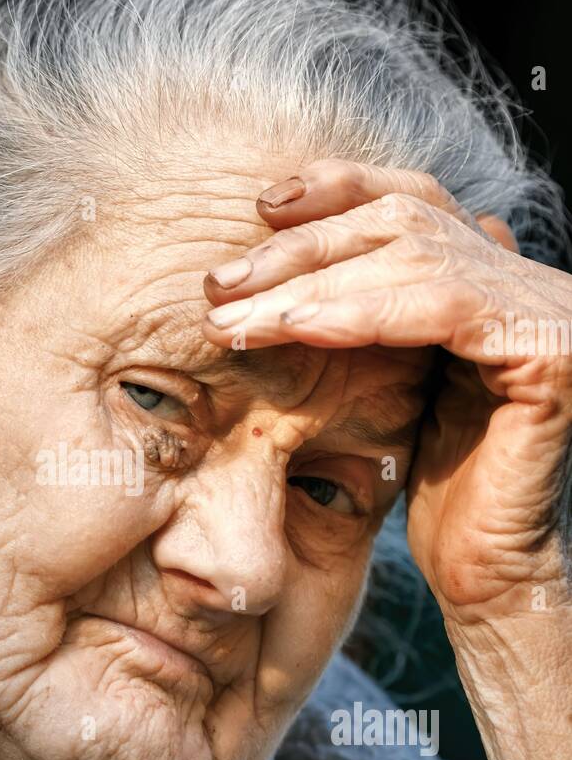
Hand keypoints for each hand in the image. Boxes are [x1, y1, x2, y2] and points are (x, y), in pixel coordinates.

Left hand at [203, 160, 571, 759]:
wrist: (482, 570)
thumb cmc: (424, 488)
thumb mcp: (382, 380)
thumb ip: (360, 313)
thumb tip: (291, 263)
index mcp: (496, 278)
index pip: (413, 202)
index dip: (339, 189)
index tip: (261, 206)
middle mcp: (532, 281)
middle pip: (407, 218)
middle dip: (304, 244)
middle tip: (221, 280)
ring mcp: (548, 309)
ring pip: (415, 254)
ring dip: (309, 283)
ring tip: (236, 317)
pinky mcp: (549, 349)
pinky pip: (442, 306)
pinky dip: (361, 310)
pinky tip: (298, 326)